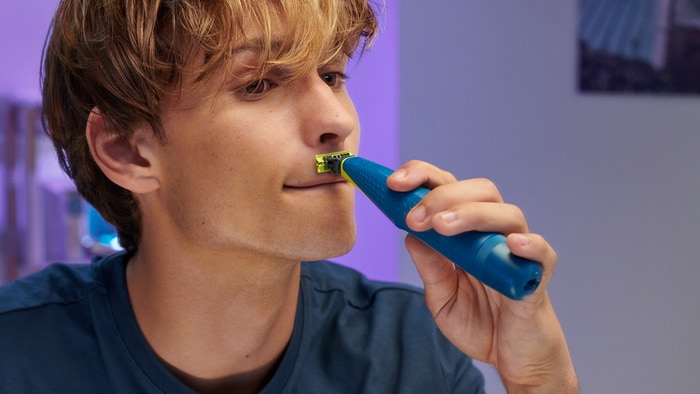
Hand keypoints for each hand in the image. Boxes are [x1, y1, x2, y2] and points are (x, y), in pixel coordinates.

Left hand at [387, 160, 577, 392]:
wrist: (513, 358)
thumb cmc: (481, 322)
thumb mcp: (442, 298)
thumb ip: (430, 268)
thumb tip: (410, 236)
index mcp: (467, 232)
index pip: (449, 188)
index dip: (423, 177)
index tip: (394, 184)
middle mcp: (494, 234)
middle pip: (479, 191)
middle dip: (442, 195)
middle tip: (414, 217)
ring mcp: (517, 253)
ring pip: (506, 214)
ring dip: (471, 214)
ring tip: (442, 227)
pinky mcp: (538, 276)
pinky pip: (542, 252)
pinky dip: (529, 244)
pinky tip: (511, 244)